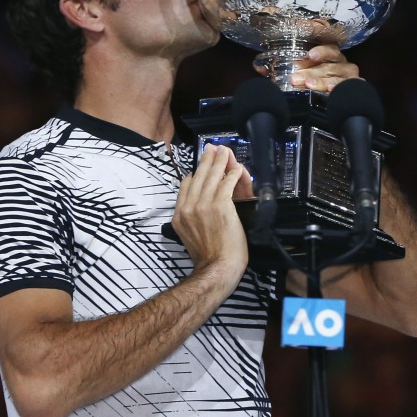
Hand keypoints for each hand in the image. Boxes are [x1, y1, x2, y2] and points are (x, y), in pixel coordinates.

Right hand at [171, 144, 248, 274]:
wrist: (216, 267)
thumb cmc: (206, 258)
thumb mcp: (187, 237)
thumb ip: (188, 220)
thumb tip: (192, 212)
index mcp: (179, 215)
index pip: (186, 186)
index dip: (195, 174)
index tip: (201, 168)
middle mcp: (189, 207)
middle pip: (199, 176)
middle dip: (207, 160)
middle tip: (212, 149)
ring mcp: (204, 205)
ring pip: (213, 177)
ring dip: (221, 161)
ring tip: (225, 151)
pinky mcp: (221, 205)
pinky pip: (227, 183)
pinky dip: (233, 174)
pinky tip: (237, 167)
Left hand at [278, 45, 360, 91]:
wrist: (336, 95)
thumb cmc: (313, 76)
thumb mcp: (300, 70)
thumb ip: (282, 68)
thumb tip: (260, 68)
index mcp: (329, 54)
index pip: (328, 48)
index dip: (321, 51)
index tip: (310, 55)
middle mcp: (340, 62)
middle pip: (327, 65)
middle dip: (311, 71)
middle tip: (295, 78)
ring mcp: (348, 74)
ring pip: (336, 76)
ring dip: (321, 81)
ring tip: (309, 84)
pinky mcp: (353, 85)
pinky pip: (348, 86)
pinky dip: (339, 87)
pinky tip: (331, 90)